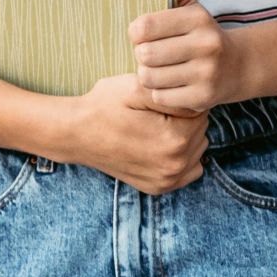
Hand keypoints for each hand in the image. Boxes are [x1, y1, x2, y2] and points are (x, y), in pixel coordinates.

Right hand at [68, 78, 207, 193]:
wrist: (76, 134)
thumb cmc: (104, 106)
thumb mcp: (136, 88)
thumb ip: (172, 93)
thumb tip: (198, 101)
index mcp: (174, 140)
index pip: (200, 111)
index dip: (179, 101)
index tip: (156, 103)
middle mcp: (175, 166)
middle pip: (201, 130)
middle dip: (183, 120)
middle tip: (152, 116)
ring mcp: (167, 180)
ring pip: (197, 148)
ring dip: (184, 138)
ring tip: (153, 130)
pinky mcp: (160, 188)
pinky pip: (190, 168)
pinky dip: (181, 157)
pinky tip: (158, 145)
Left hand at [125, 0, 240, 117]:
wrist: (241, 66)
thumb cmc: (205, 34)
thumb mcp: (193, 7)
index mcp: (198, 19)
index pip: (145, 25)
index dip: (136, 32)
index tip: (142, 35)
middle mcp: (205, 45)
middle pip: (145, 54)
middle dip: (142, 56)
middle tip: (150, 55)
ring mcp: (206, 74)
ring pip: (149, 78)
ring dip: (149, 76)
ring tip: (159, 70)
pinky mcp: (203, 98)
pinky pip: (160, 97)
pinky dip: (160, 93)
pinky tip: (171, 85)